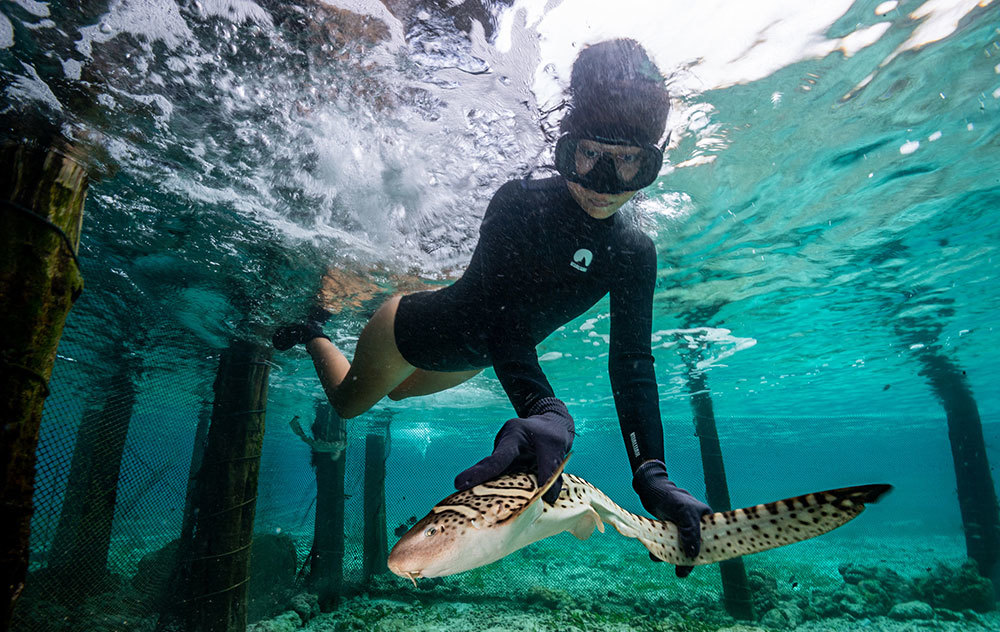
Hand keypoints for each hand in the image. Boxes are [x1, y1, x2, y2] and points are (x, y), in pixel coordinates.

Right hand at [454, 397, 573, 503]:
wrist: (551, 426)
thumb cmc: (552, 434)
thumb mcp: (556, 447)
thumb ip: (551, 469)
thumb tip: (548, 498)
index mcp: (513, 435)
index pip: (498, 458)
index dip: (481, 472)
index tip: (460, 483)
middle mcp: (503, 446)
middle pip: (488, 467)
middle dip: (472, 480)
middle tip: (456, 490)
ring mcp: (504, 458)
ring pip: (496, 477)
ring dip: (489, 489)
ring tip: (471, 501)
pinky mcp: (508, 467)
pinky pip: (504, 481)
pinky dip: (502, 492)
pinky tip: (495, 503)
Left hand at [632, 460, 711, 577]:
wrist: (653, 490)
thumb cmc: (673, 498)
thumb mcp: (685, 514)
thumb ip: (691, 532)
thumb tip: (693, 555)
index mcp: (707, 522)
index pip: (712, 541)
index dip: (708, 554)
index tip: (700, 564)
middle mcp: (696, 528)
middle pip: (695, 548)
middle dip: (687, 561)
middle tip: (681, 573)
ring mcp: (682, 531)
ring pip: (679, 549)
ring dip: (671, 556)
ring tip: (662, 559)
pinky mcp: (669, 532)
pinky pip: (667, 545)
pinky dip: (661, 551)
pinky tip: (653, 553)